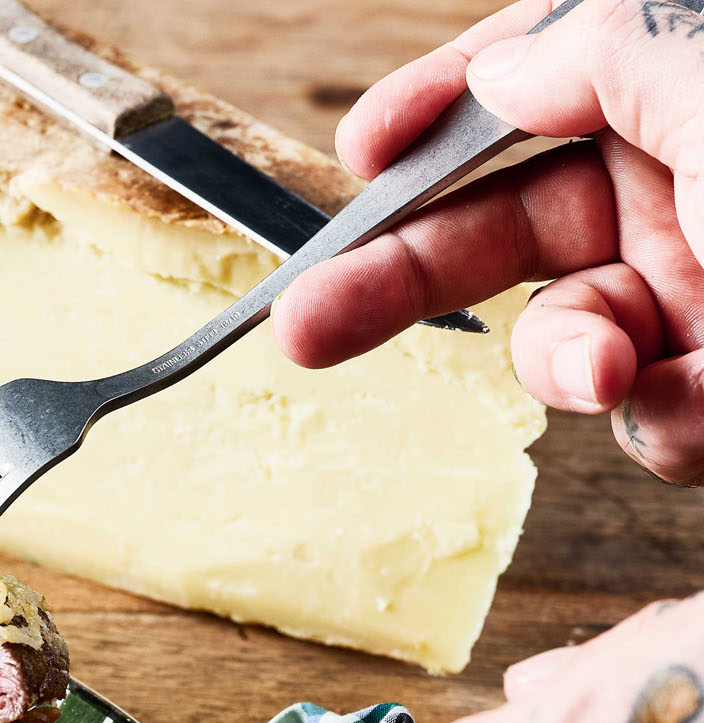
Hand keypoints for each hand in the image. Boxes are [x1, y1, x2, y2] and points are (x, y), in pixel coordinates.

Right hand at [271, 0, 703, 484]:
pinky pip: (644, 419)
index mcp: (681, 86)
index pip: (534, 80)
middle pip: (509, 224)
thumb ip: (602, 52)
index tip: (360, 148)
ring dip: (566, 363)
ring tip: (610, 376)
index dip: (437, 111)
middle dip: (404, 278)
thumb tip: (502, 73)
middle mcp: (691, 183)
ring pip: (568, 337)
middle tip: (303, 324)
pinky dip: (662, 423)